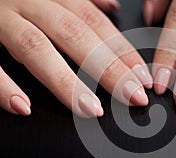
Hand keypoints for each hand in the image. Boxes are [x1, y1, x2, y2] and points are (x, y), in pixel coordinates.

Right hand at [0, 0, 152, 116]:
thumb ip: (83, 0)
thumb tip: (112, 7)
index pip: (96, 23)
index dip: (122, 51)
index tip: (142, 78)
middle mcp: (30, 1)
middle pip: (75, 35)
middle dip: (107, 68)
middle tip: (132, 96)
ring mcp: (0, 17)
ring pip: (36, 47)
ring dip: (66, 82)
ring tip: (91, 109)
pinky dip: (3, 86)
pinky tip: (24, 107)